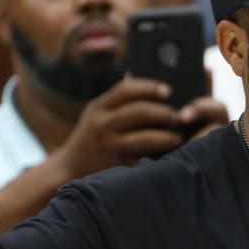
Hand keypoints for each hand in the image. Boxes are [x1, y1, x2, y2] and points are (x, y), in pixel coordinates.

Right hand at [51, 77, 225, 180]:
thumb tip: (142, 79)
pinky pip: (143, 161)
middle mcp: (102, 124)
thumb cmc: (91, 137)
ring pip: (145, 138)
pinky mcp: (115, 167)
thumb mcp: (97, 114)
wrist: (68, 169)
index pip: (126, 89)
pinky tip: (170, 158)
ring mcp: (108, 146)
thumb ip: (118, 99)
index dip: (150, 87)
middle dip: (164, 113)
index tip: (168, 91)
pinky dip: (159, 158)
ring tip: (178, 138)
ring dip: (166, 137)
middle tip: (180, 116)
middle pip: (140, 111)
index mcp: (99, 106)